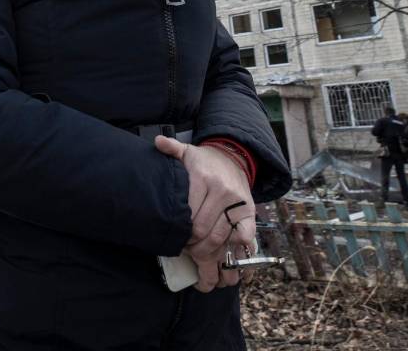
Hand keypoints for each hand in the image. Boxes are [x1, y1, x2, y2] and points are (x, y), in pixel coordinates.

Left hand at [155, 136, 255, 292]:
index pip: (188, 215)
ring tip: (202, 265)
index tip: (176, 240)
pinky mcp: (250, 213)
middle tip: (187, 254)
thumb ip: (171, 149)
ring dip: (210, 256)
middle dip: (193, 247)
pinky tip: (228, 263)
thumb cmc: (203, 161)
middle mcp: (222, 191)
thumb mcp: (186, 151)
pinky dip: (237, 252)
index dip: (181, 233)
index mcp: (203, 178)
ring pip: (221, 238)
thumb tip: (157, 143)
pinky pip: (245, 236)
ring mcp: (238, 204)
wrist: (233, 158)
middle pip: (203, 230)